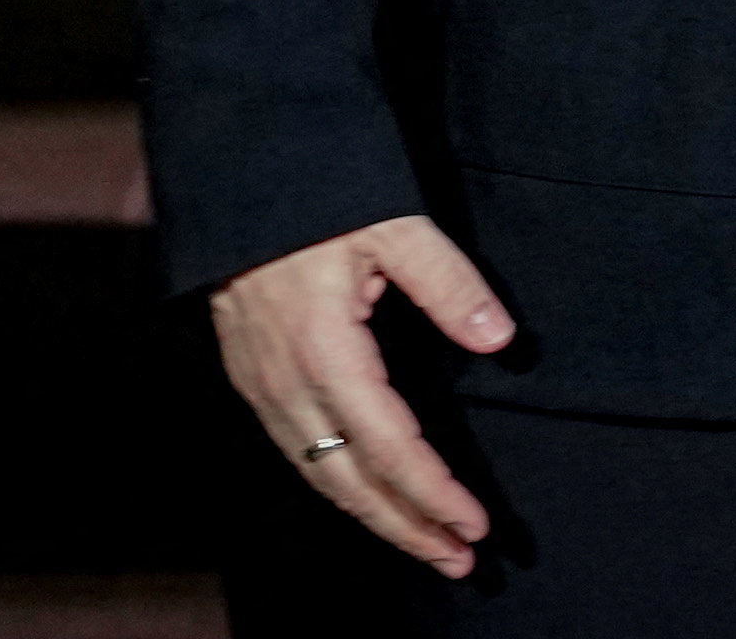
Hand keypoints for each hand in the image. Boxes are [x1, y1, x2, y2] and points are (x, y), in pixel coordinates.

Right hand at [210, 215, 513, 579]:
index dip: (432, 492)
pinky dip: (338, 486)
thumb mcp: (394, 223)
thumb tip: (500, 339)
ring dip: (374, 516)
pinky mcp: (253, 379)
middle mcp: (287, 384)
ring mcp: (263, 386)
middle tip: (458, 560)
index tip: (474, 524)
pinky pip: (297, 454)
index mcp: (325, 352)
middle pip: (350, 482)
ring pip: (320, 476)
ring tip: (426, 543)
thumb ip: (448, 283)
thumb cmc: (318, 193)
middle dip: (406, 528)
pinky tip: (368, 495)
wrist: (235, 175)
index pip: (389, 446)